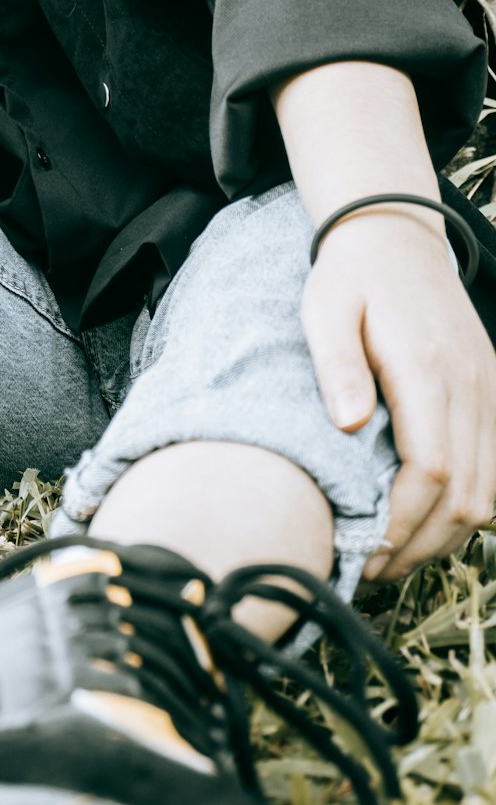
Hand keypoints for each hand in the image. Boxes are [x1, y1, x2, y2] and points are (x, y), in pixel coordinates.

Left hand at [302, 212, 495, 582]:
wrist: (395, 237)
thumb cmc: (350, 278)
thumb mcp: (325, 310)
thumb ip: (337, 366)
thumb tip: (348, 423)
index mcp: (427, 369)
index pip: (429, 471)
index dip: (401, 523)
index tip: (364, 550)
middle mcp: (470, 384)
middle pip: (466, 495)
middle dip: (421, 545)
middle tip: (372, 567)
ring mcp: (489, 389)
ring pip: (490, 491)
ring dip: (449, 535)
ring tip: (396, 554)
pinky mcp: (493, 392)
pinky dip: (472, 506)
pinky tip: (430, 520)